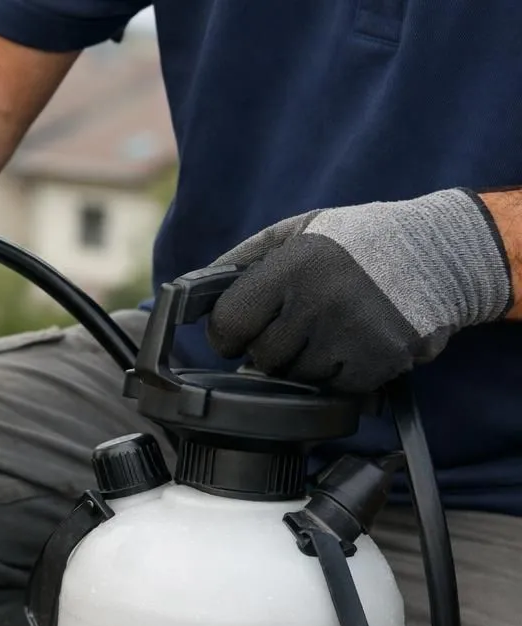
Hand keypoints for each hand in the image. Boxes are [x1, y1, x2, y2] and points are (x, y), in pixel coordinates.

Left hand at [206, 188, 514, 391]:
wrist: (440, 252)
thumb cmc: (359, 241)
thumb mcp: (297, 231)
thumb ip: (242, 260)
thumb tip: (191, 291)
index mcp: (292, 266)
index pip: (228, 325)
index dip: (227, 335)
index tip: (238, 333)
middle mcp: (320, 301)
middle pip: (262, 358)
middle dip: (271, 348)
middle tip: (297, 325)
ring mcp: (351, 335)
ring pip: (296, 378)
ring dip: (305, 363)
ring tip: (330, 329)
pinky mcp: (379, 362)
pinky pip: (334, 388)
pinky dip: (339, 374)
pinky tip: (353, 344)